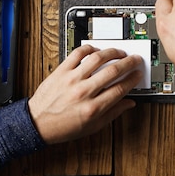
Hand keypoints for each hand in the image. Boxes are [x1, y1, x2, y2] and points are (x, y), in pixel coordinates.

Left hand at [28, 45, 142, 144]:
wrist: (37, 123)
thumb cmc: (62, 127)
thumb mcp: (92, 127)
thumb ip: (113, 114)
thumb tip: (128, 104)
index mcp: (93, 108)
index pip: (120, 89)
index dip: (132, 79)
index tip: (137, 74)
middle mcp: (83, 92)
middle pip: (113, 71)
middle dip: (128, 63)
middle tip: (134, 59)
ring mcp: (71, 80)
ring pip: (97, 58)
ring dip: (112, 52)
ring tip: (119, 52)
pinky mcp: (61, 71)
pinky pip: (77, 54)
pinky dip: (89, 48)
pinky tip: (96, 50)